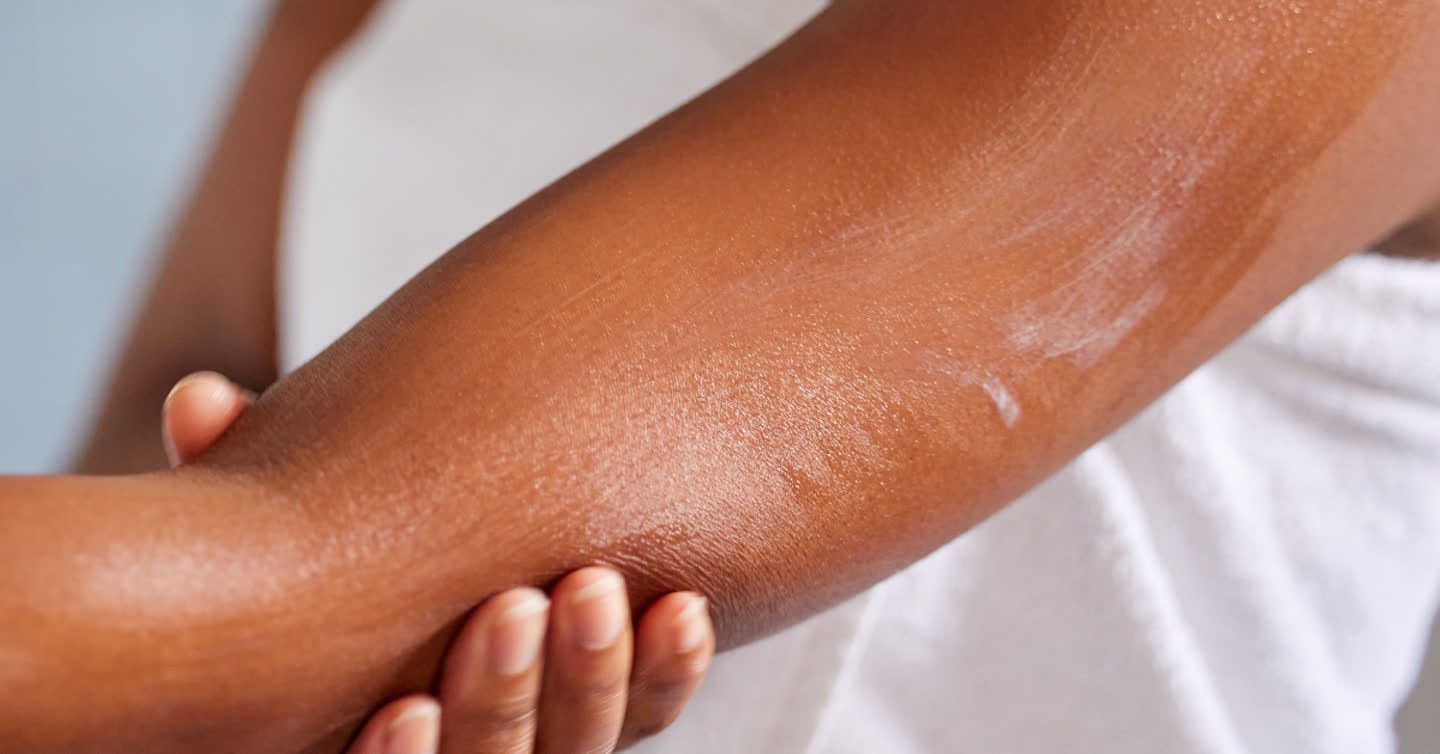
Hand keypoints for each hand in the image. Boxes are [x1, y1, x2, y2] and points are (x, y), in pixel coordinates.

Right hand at [162, 372, 714, 752]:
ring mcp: (540, 733)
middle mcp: (457, 746)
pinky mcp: (608, 704)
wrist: (441, 561)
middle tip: (514, 606)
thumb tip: (199, 399)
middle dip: (503, 702)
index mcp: (373, 726)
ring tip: (600, 588)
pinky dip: (666, 672)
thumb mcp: (284, 519)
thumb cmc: (330, 548)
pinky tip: (685, 611)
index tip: (404, 707)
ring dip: (595, 678)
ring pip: (581, 750)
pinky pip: (650, 712)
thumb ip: (239, 475)